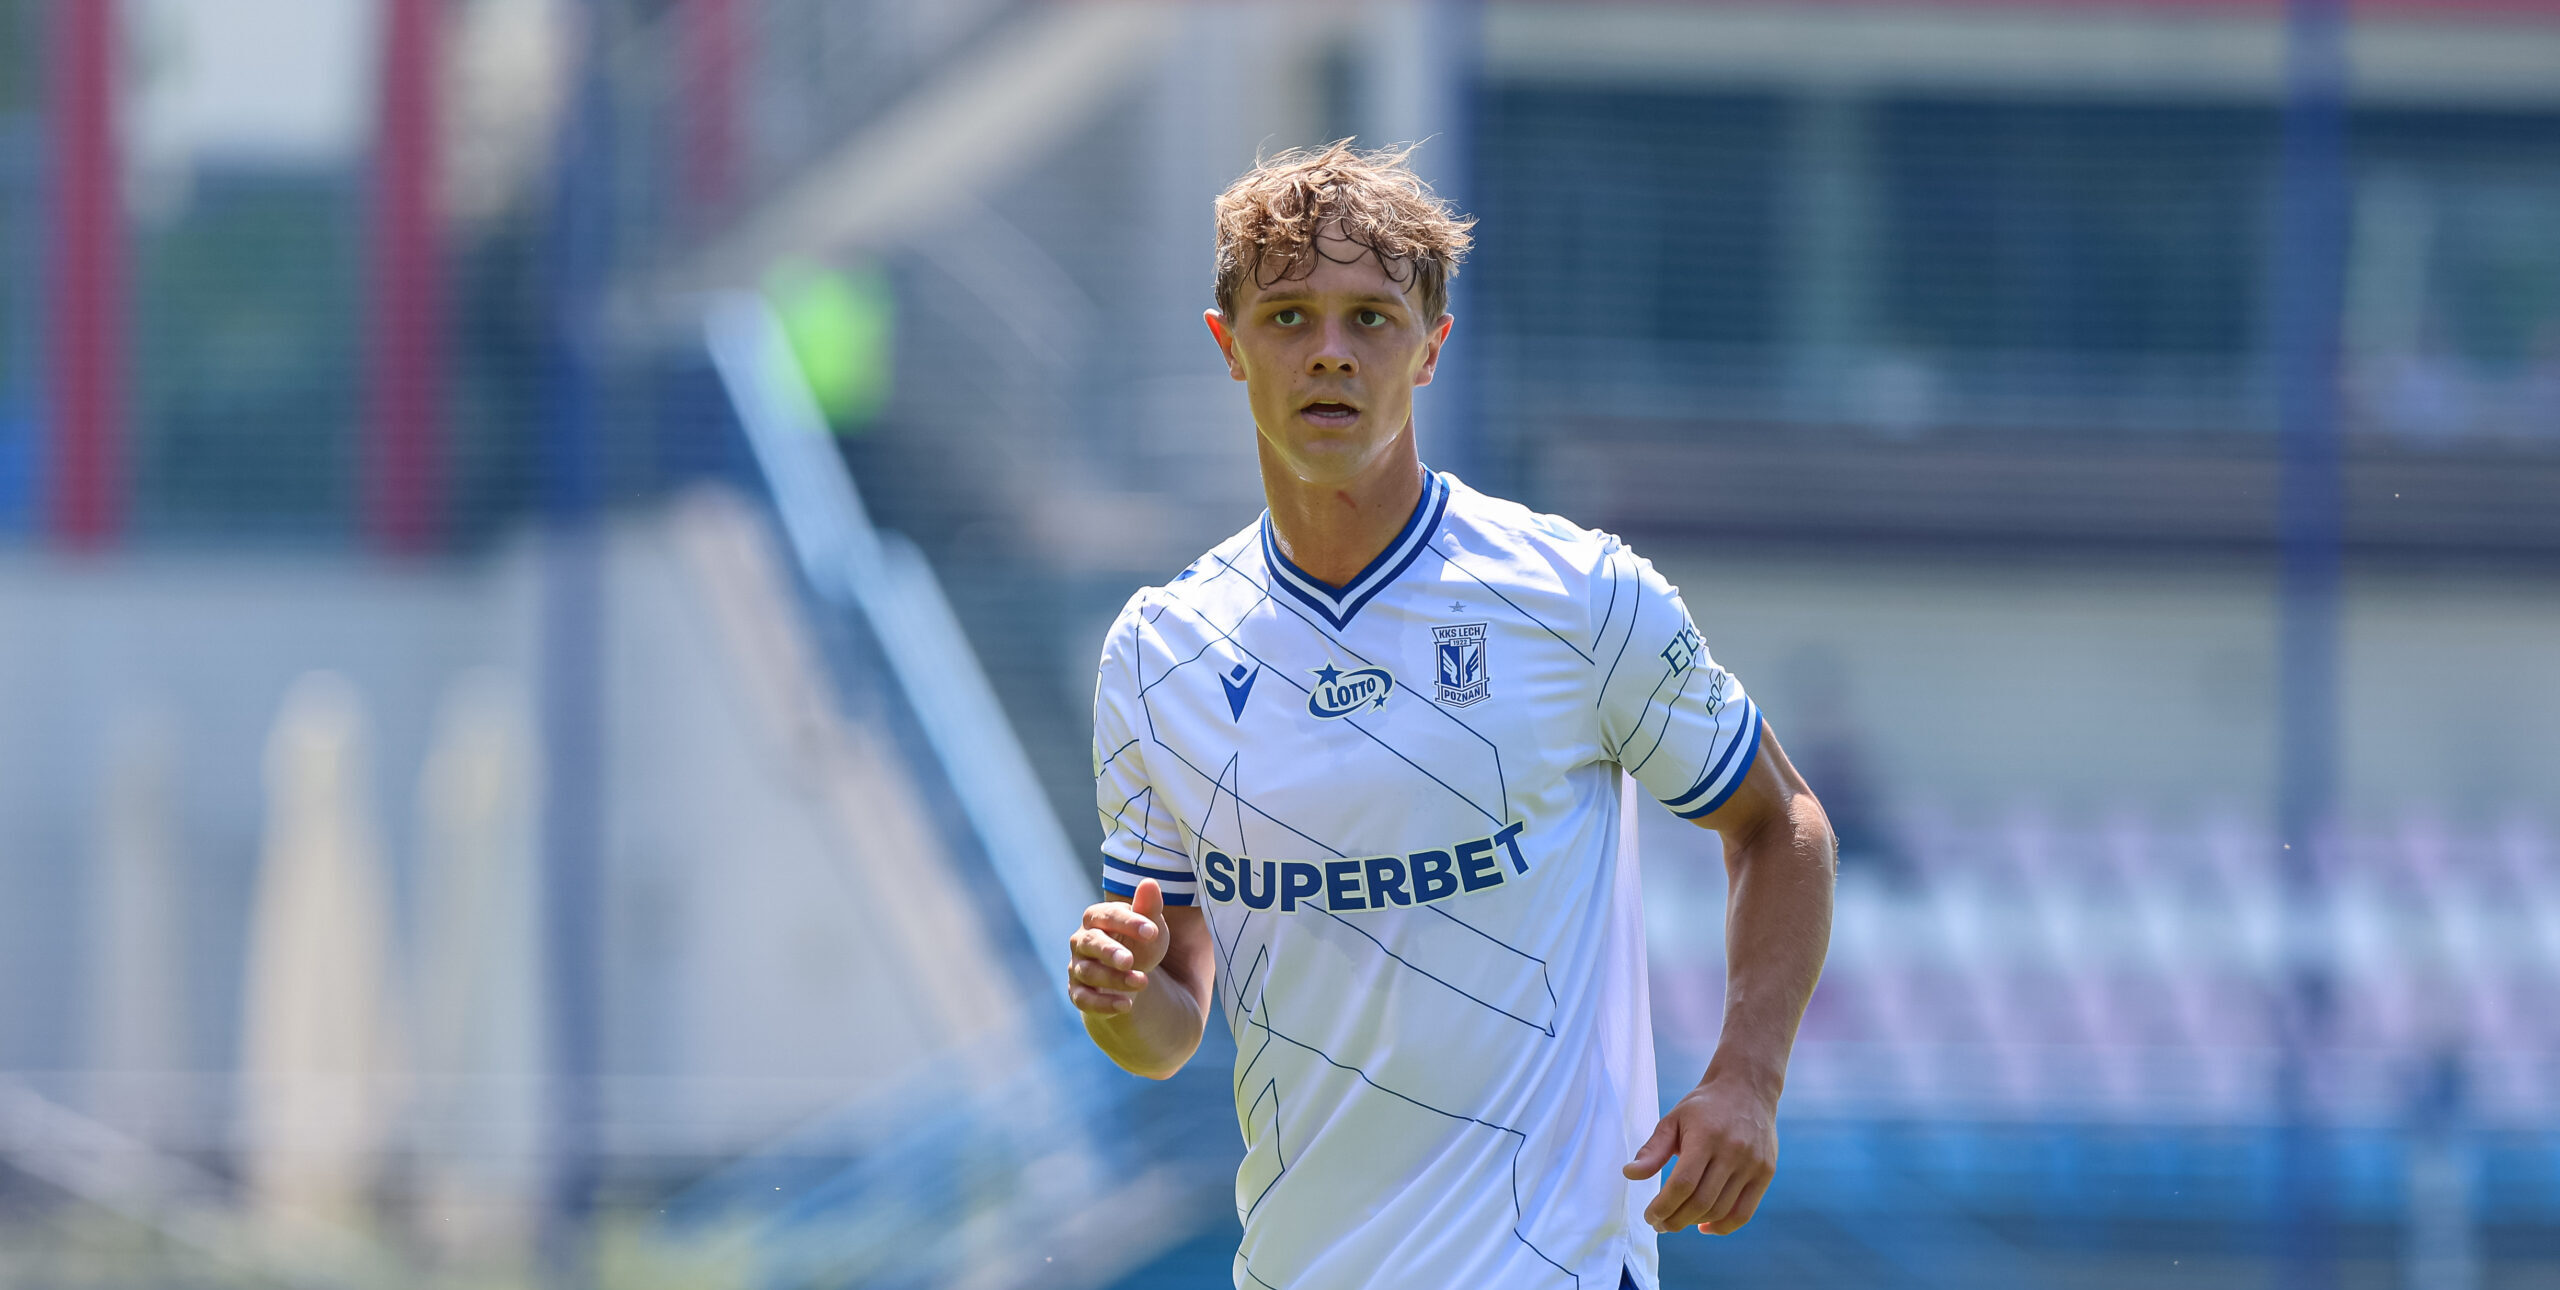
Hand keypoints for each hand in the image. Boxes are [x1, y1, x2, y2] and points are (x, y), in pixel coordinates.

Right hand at [1067, 878, 1168, 1016]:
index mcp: (1097, 918)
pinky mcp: (1078, 993)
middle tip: (1130, 960)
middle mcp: (1082, 941)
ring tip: (1143, 982)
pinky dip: (1104, 1004)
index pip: (1107, 916)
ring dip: (1115, 979)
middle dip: (1109, 952)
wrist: (1128, 976)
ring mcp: (1077, 967)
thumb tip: (1150, 883)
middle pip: (1090, 943)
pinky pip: (1084, 1000)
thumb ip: (1149, 907)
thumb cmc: (1138, 943)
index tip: (1152, 932)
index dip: (1129, 923)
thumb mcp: (1150, 926)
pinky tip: (1127, 1005)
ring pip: (1089, 972)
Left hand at [1622, 1074, 1778, 1235]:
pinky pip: (1744, 1213)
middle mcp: (1733, 1151)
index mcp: (1706, 1136)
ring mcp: (1752, 1164)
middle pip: (1701, 1202)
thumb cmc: (1704, 1107)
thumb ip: (1653, 1149)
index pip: (1683, 1184)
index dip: (1663, 1206)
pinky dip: (1723, 1226)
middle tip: (1660, 1224)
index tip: (1650, 1215)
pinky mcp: (1765, 1173)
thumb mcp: (1673, 1120)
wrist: (1747, 1088)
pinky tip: (1704, 1226)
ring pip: (1721, 1210)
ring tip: (1677, 1221)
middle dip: (1675, 1220)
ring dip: (1694, 1223)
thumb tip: (1629, 1174)